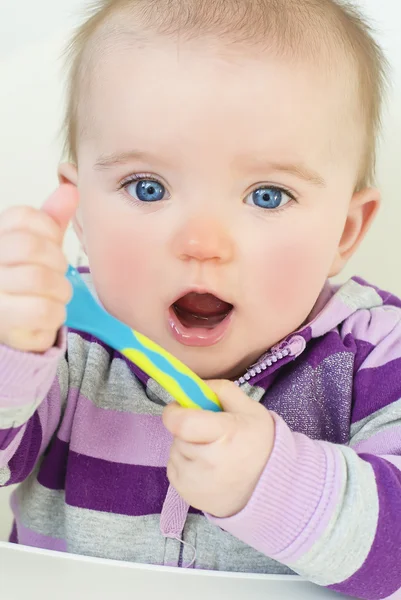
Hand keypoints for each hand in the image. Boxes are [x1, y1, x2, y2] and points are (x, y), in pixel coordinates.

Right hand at [0, 184, 78, 351]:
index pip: (23, 216)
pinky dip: (55, 314)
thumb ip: (52, 219)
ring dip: (59, 291)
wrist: (15, 326)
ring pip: (39, 279)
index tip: (52, 245)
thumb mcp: (40, 245)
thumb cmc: (27, 281)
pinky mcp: (2, 322)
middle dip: (56, 261)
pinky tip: (47, 315)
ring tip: (52, 296)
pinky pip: (43, 310)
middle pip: (30, 246)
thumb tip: (70, 190)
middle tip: (56, 274)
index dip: (49, 230)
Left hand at [163, 380, 274, 518]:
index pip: (181, 423)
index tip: (180, 407)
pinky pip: (173, 469)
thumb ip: (220, 390)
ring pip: (174, 452)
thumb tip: (193, 386)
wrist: (269, 486)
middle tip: (208, 433)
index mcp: (227, 434)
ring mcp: (197, 483)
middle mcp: (210, 462)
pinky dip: (184, 464)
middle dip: (187, 429)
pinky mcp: (188, 496)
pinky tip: (205, 467)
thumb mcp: (249, 408)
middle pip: (179, 436)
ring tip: (210, 452)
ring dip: (186, 447)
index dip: (175, 412)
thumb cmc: (259, 443)